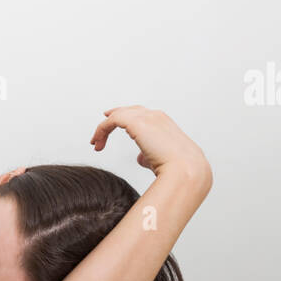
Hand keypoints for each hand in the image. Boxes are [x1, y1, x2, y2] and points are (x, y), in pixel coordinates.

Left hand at [88, 105, 210, 180]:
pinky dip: (102, 130)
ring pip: (119, 115)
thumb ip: (149, 155)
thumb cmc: (178, 170)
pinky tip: (97, 142)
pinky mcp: (136, 121)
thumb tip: (140, 158)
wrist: (185, 169)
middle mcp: (156, 116)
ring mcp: (147, 117)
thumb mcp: (162, 160)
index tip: (111, 127)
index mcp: (164, 123)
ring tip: (96, 142)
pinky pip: (112, 120)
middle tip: (101, 129)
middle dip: (114, 117)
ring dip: (104, 129)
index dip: (125, 119)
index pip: (141, 115)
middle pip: (129, 110)